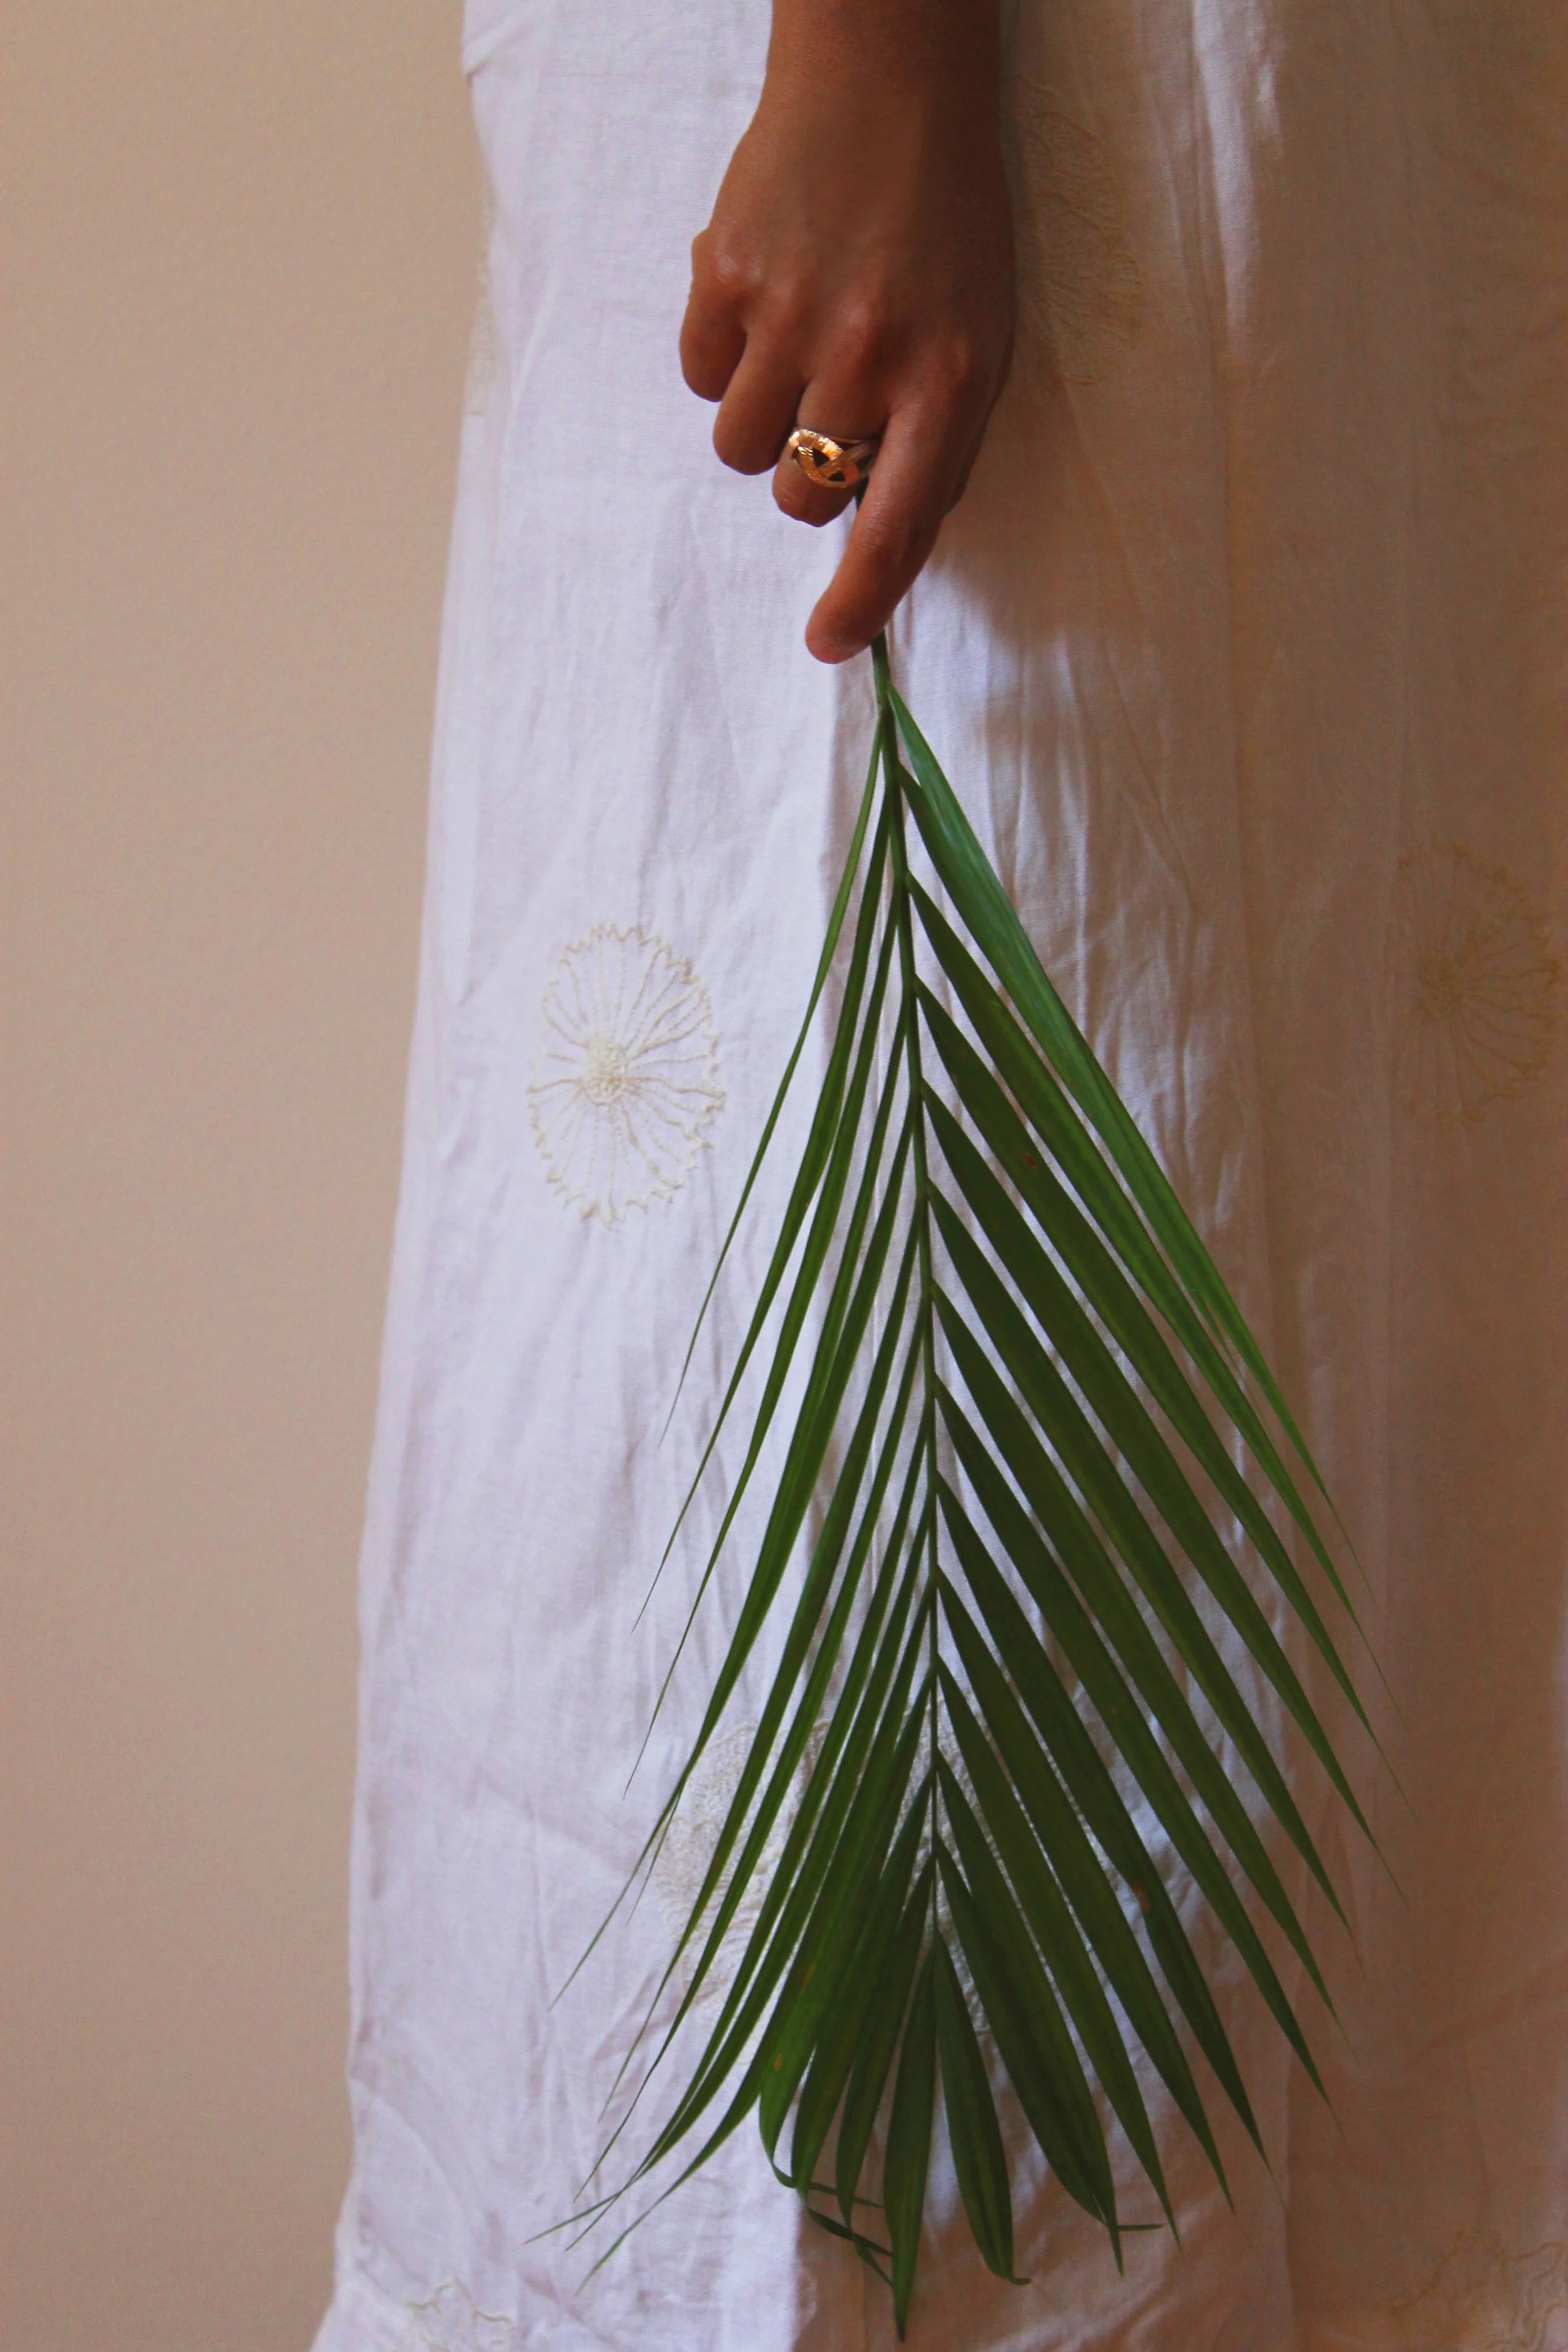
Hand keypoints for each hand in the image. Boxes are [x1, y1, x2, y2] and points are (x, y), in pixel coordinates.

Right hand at [680, 0, 1013, 663]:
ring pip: (742, 449)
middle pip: (804, 497)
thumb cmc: (945, 222)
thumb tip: (884, 538)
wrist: (890, 78)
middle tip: (831, 402)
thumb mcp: (980, 334)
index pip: (896, 532)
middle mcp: (871, 356)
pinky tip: (763, 298)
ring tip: (797, 342)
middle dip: (811, 472)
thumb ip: (939, 440)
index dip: (859, 604)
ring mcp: (793, 315)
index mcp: (950, 380)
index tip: (827, 645)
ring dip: (762, 418)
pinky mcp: (727, 274)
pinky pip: (700, 377)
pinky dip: (723, 357)